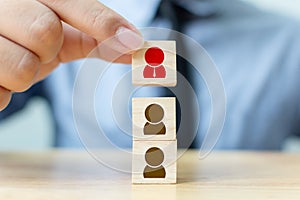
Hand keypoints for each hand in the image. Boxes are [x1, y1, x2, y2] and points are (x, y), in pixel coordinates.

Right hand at [0, 0, 143, 110]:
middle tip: (37, 50)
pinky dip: (5, 89)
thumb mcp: (60, 33)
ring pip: (23, 66)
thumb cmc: (27, 39)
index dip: (103, 23)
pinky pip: (0, 91)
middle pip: (44, 31)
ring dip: (25, 73)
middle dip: (47, 50)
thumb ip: (95, 37)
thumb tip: (133, 46)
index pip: (72, 2)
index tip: (132, 42)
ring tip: (14, 62)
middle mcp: (3, 5)